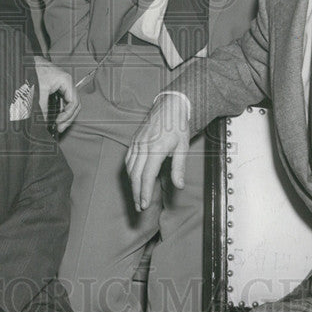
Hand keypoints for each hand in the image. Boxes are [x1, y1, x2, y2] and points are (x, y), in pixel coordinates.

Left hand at [33, 56, 79, 131]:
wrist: (24, 61)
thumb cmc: (32, 69)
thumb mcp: (38, 91)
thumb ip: (42, 108)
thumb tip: (44, 122)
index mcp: (66, 81)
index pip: (74, 102)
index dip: (67, 115)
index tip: (59, 123)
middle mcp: (66, 83)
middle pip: (74, 104)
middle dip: (68, 117)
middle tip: (60, 128)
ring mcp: (62, 85)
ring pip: (69, 104)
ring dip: (64, 115)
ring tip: (58, 125)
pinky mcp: (56, 87)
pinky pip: (62, 101)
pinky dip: (59, 110)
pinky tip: (54, 117)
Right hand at [125, 93, 190, 211]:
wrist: (170, 105)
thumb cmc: (178, 125)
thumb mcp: (183, 146)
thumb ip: (179, 167)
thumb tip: (179, 186)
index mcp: (156, 148)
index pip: (147, 175)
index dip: (145, 192)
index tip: (144, 204)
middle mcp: (143, 145)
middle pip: (135, 175)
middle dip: (137, 192)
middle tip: (140, 206)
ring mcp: (137, 142)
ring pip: (130, 168)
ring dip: (132, 184)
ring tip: (137, 197)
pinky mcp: (134, 140)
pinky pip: (128, 159)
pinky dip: (129, 172)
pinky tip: (133, 179)